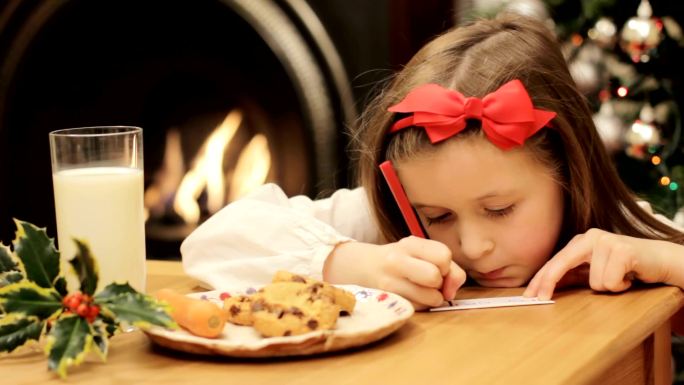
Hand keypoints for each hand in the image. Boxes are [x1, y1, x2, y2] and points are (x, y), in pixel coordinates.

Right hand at [323, 236, 466, 309]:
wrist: (365, 267)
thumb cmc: (402, 261)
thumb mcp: (423, 254)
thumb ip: (449, 268)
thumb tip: (452, 292)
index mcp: (411, 243)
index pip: (443, 255)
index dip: (446, 267)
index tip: (437, 268)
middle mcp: (397, 259)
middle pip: (435, 276)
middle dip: (439, 284)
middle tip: (430, 282)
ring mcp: (390, 281)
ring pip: (431, 298)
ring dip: (432, 298)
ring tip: (421, 290)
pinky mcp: (388, 299)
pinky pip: (420, 309)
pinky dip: (421, 305)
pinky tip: (411, 296)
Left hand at [523, 228, 674, 299]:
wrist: (660, 260)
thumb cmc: (625, 267)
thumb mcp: (594, 271)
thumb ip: (572, 276)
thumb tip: (544, 287)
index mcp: (580, 241)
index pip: (554, 262)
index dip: (540, 280)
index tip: (529, 296)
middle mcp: (590, 237)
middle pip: (561, 265)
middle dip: (549, 284)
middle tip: (540, 300)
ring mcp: (606, 241)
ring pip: (593, 282)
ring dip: (608, 288)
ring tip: (620, 278)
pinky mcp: (623, 250)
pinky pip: (610, 282)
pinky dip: (620, 286)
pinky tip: (628, 277)